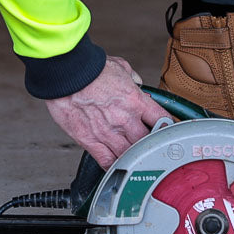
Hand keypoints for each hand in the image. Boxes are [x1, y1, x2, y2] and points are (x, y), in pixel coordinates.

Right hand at [44, 56, 164, 168]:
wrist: (66, 74)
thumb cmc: (89, 68)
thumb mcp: (119, 66)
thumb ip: (132, 77)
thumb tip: (136, 82)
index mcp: (135, 100)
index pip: (161, 119)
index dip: (167, 125)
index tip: (166, 129)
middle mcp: (125, 119)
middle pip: (148, 141)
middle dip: (150, 142)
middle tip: (148, 142)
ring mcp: (108, 133)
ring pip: (130, 155)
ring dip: (134, 156)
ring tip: (134, 155)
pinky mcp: (91, 141)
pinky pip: (108, 162)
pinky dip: (115, 167)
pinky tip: (118, 166)